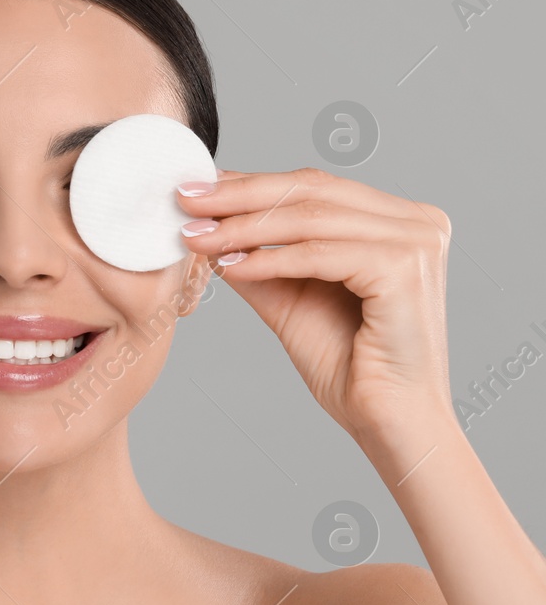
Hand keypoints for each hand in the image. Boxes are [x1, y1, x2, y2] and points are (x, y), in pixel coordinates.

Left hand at [176, 166, 458, 440]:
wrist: (388, 420)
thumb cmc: (349, 366)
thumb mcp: (290, 299)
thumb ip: (258, 259)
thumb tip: (207, 227)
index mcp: (398, 220)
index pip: (313, 187)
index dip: (250, 184)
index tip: (196, 189)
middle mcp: (418, 222)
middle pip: (311, 191)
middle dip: (239, 196)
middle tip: (185, 201)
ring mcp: (417, 241)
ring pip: (310, 219)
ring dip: (243, 228)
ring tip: (196, 237)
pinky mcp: (404, 269)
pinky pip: (319, 255)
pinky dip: (269, 260)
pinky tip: (229, 267)